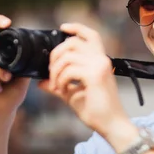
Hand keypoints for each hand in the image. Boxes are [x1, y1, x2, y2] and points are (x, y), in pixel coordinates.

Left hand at [38, 23, 129, 137]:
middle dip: (56, 54)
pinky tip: (62, 91)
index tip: (62, 27)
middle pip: (73, 42)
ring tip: (56, 85)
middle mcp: (102, 59)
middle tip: (51, 72)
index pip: (90, 35)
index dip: (76, 27)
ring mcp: (99, 66)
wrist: (111, 125)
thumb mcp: (73, 95)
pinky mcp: (95, 76)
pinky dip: (61, 80)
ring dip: (56, 70)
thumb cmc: (96, 111)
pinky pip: (69, 70)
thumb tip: (41, 82)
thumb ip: (59, 85)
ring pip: (68, 56)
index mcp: (100, 60)